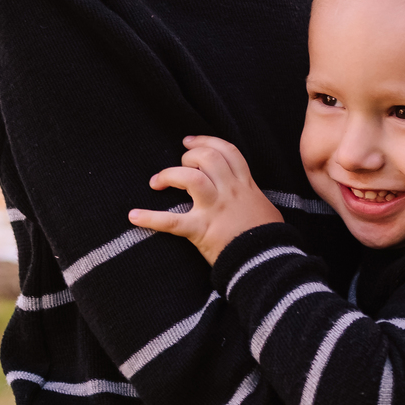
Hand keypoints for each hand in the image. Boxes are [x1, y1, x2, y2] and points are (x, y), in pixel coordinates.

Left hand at [129, 136, 282, 265]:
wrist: (267, 263)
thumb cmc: (270, 240)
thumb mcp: (266, 210)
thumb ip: (254, 199)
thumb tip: (251, 197)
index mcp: (245, 186)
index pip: (228, 152)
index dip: (207, 142)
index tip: (191, 141)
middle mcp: (230, 192)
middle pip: (208, 158)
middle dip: (189, 155)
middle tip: (179, 164)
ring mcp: (215, 209)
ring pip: (191, 178)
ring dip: (170, 174)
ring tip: (158, 182)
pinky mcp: (201, 230)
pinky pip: (171, 222)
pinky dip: (150, 218)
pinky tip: (134, 216)